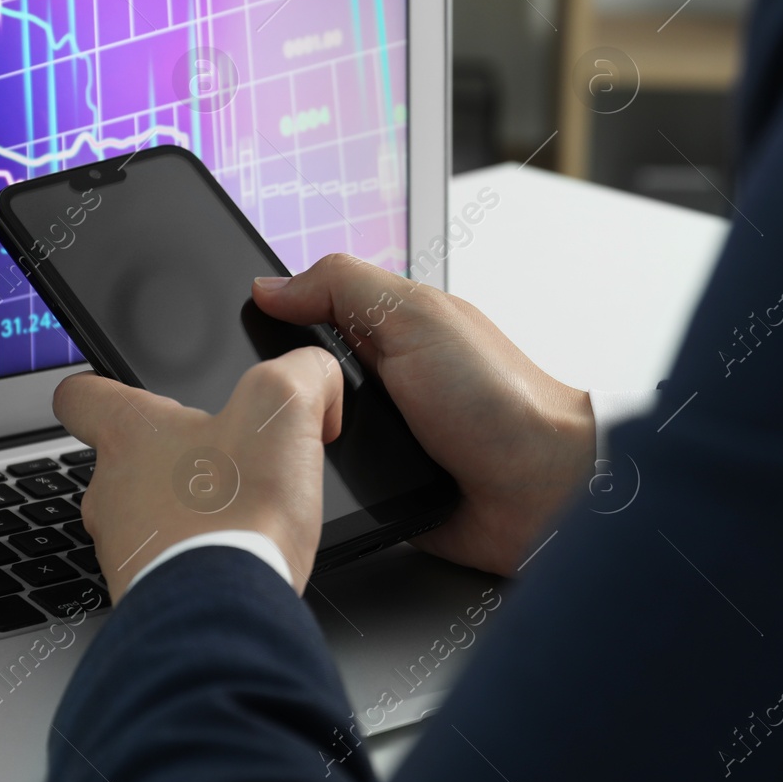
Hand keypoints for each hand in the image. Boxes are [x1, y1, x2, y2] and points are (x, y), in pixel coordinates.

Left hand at [52, 347, 343, 600]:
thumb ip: (302, 372)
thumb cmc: (236, 515)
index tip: (118, 391)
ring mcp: (122, 547)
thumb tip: (316, 374)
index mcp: (131, 434)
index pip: (81, 395)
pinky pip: (164, 565)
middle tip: (223, 462)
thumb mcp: (283, 407)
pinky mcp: (144, 593)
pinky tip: (236, 557)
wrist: (224, 618)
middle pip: (124, 459)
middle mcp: (110, 491)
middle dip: (171, 458)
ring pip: (144, 516)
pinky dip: (196, 558)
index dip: (99, 387)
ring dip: (184, 512)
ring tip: (238, 514)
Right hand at [252, 253, 594, 576]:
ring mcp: (379, 441)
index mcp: (387, 332)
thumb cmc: (501, 397)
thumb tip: (271, 286)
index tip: (238, 332)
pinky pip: (326, 492)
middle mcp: (379, 384)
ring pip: (301, 438)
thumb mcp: (416, 317)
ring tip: (280, 448)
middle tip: (265, 400)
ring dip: (293, 446)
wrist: (544, 490)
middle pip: (295, 382)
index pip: (306, 317)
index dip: (272, 323)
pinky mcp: (379, 495)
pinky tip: (307, 489)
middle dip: (278, 393)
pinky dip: (317, 491)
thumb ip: (344, 287)